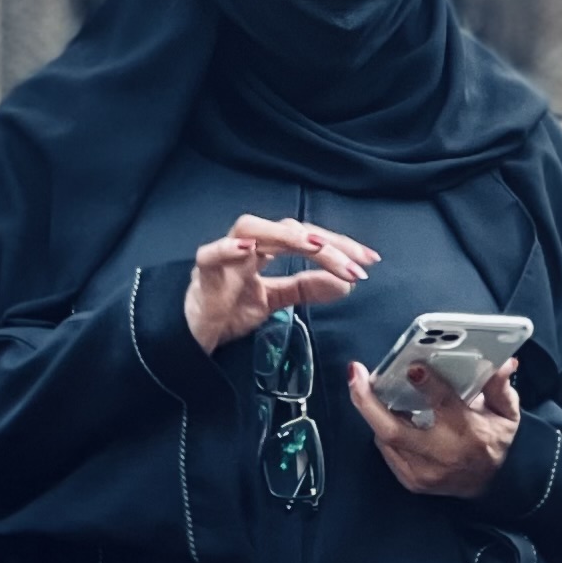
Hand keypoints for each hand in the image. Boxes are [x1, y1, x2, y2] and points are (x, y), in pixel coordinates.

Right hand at [184, 214, 375, 353]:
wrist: (192, 333)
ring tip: (315, 247)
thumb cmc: (228, 308)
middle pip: (288, 229)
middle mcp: (248, 244)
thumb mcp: (276, 300)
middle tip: (355, 262)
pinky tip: (249, 249)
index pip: (308, 238)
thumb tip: (346, 283)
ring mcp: (224, 255)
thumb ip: (307, 289)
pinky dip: (228, 249)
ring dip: (285, 236)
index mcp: (267, 249)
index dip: (340, 248)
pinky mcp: (203, 272)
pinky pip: (211, 254)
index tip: (369, 261)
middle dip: (325, 244)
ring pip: (252, 229)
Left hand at [349, 355, 519, 498]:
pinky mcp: (412, 481)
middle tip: (355, 375)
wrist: (493, 485)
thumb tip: (503, 362)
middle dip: (367, 401)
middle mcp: (442, 454)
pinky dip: (382, 429)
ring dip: (371, 411)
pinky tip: (381, 413)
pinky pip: (387, 450)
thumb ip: (499, 386)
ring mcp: (423, 472)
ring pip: (385, 438)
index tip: (413, 367)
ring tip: (364, 387)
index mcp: (468, 432)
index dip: (427, 385)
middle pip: (394, 430)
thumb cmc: (495, 441)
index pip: (444, 405)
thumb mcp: (506, 412)